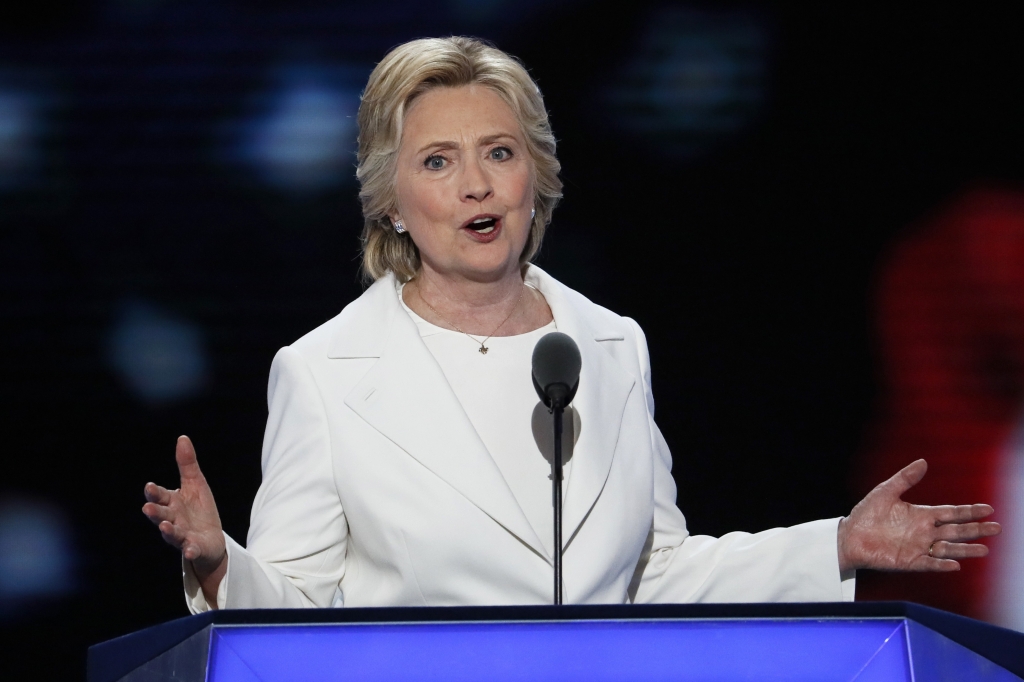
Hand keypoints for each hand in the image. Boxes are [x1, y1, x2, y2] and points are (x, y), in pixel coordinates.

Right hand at [142, 436, 226, 599]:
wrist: (210, 539)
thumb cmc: (198, 510)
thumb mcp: (195, 484)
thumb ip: (187, 464)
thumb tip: (182, 438)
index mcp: (172, 503)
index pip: (160, 496)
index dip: (155, 492)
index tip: (149, 486)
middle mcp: (173, 520)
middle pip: (162, 515)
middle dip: (155, 512)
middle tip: (147, 507)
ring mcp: (182, 536)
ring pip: (173, 534)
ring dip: (168, 531)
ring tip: (165, 527)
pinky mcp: (194, 548)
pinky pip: (191, 550)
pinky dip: (189, 550)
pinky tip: (189, 550)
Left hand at [838, 459, 1000, 572]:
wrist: (849, 536)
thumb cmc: (866, 514)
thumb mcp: (885, 491)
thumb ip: (905, 478)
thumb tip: (923, 462)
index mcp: (921, 515)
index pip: (951, 513)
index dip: (969, 511)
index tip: (988, 509)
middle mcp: (924, 532)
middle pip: (956, 531)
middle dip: (976, 529)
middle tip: (997, 528)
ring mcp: (918, 547)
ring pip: (948, 548)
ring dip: (965, 549)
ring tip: (984, 549)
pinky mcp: (909, 562)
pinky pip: (930, 564)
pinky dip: (942, 564)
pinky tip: (956, 564)